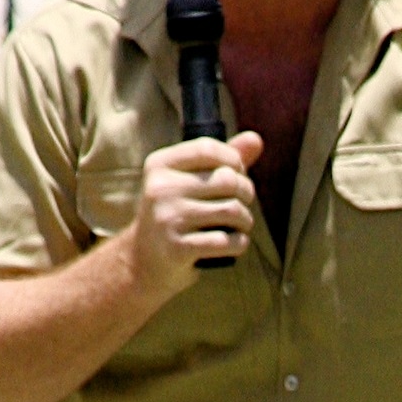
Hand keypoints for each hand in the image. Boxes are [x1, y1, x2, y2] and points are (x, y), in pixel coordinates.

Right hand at [128, 131, 263, 294]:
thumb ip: (222, 160)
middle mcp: (160, 189)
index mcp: (159, 165)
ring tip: (239, 225)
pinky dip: (240, 243)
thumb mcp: (190, 182)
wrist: (145, 261)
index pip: (208, 149)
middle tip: (241, 204)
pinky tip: (234, 243)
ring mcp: (167, 219)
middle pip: (227, 180)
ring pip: (232, 211)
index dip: (234, 160)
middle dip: (246, 193)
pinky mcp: (177, 249)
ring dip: (245, 221)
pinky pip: (227, 241)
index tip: (237, 174)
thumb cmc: (176, 213)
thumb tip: (256, 139)